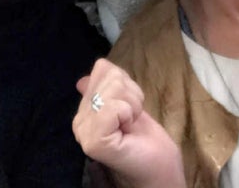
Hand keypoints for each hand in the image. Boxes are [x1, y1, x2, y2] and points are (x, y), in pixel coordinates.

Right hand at [73, 59, 183, 187]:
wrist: (160, 170)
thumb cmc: (147, 140)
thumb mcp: (127, 105)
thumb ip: (106, 90)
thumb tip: (81, 80)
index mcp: (84, 111)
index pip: (102, 69)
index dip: (126, 82)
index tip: (130, 106)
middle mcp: (79, 121)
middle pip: (110, 76)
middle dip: (131, 93)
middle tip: (132, 118)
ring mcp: (84, 132)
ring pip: (113, 89)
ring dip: (133, 104)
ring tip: (131, 124)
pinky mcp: (94, 141)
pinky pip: (114, 107)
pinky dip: (129, 114)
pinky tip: (128, 130)